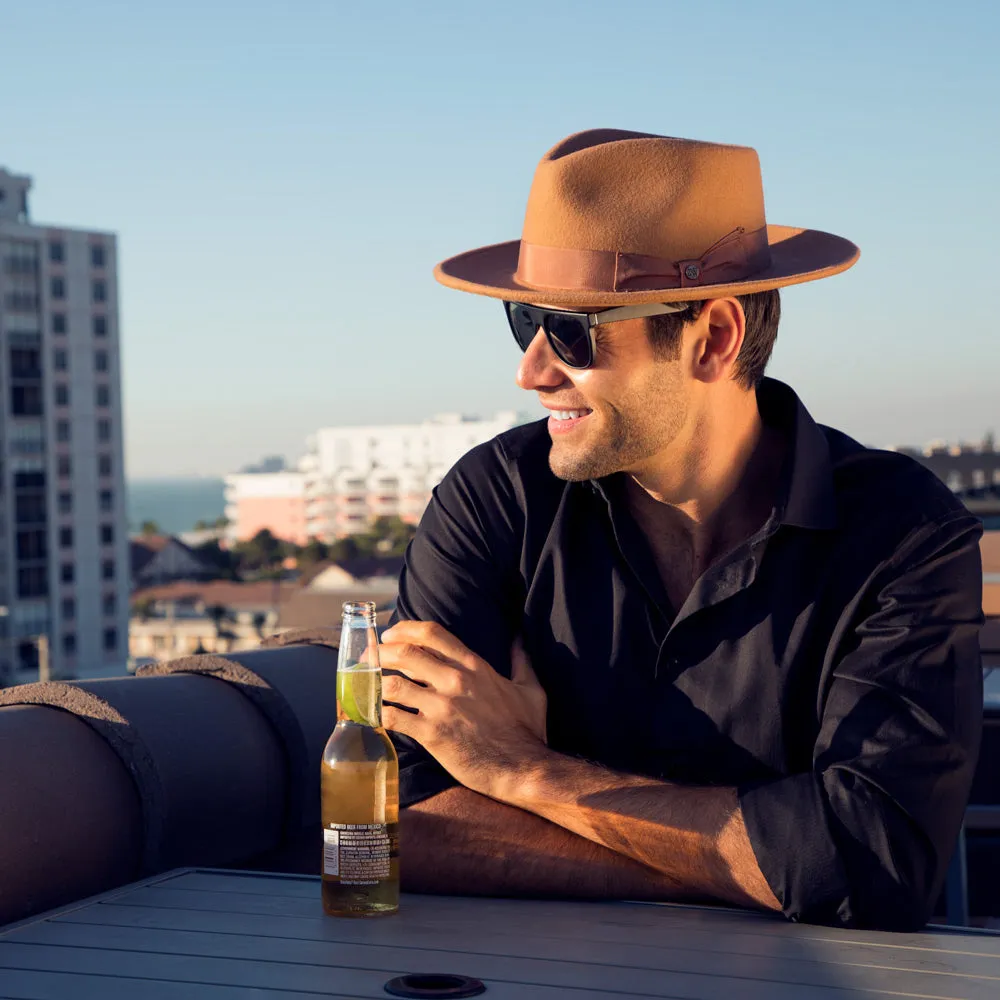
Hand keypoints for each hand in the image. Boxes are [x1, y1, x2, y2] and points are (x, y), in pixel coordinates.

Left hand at [378, 620, 547, 799]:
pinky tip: (373, 715)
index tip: (391, 634)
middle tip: (369, 657)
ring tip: (367, 685)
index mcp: (475, 666)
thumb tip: (520, 638)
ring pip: (393, 684)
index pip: (431, 633)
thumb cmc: (528, 731)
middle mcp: (455, 681)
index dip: (405, 629)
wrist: (523, 768)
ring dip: (375, 682)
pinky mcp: (432, 734)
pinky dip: (378, 715)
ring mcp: (442, 707)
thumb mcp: (530, 689)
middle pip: (405, 653)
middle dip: (381, 652)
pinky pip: (393, 718)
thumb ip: (522, 660)